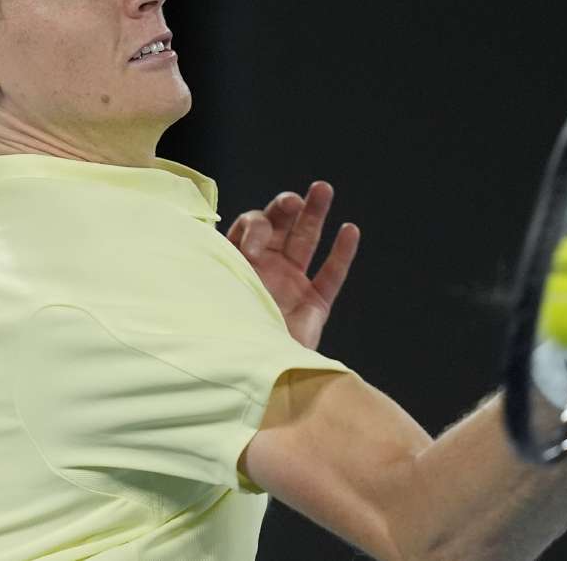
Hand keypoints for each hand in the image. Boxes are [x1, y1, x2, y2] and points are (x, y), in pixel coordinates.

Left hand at [225, 181, 360, 349]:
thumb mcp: (217, 291)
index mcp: (237, 264)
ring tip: (322, 189)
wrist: (248, 378)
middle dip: (286, 207)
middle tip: (293, 200)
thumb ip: (224, 262)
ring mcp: (291, 286)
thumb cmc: (225, 336)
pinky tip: (349, 230)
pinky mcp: (314, 306)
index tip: (256, 242)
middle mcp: (264, 270)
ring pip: (306, 241)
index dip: (255, 226)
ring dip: (314, 214)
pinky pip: (331, 274)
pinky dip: (341, 253)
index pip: (248, 229)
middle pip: (279, 226)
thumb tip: (224, 230)